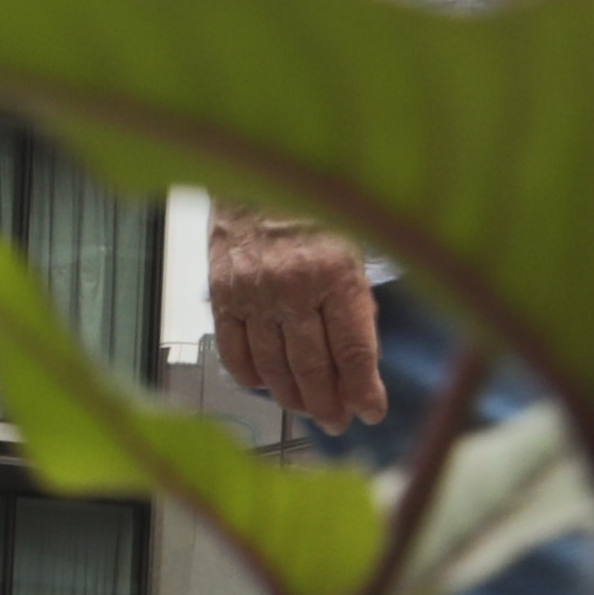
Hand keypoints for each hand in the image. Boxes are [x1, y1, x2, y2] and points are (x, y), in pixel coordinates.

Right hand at [211, 211, 382, 428]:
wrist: (255, 172)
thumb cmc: (313, 208)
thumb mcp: (354, 243)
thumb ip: (358, 299)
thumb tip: (361, 357)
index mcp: (337, 272)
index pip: (353, 349)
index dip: (364, 389)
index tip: (371, 412)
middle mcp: (294, 287)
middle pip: (313, 367)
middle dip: (330, 403)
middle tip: (338, 422)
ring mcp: (253, 295)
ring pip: (275, 367)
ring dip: (294, 398)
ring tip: (309, 411)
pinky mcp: (222, 296)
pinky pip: (235, 352)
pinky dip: (251, 377)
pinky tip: (267, 386)